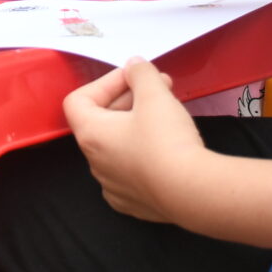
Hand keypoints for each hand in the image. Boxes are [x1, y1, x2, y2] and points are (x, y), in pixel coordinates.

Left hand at [64, 59, 204, 222]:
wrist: (192, 193)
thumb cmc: (166, 141)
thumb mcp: (154, 95)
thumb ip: (141, 73)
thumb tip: (134, 67)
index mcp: (91, 135)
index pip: (79, 100)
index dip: (104, 83)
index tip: (132, 78)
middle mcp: (96, 163)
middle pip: (102, 121)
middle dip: (130, 99)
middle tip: (160, 87)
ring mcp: (114, 187)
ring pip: (119, 146)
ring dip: (138, 125)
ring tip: (169, 113)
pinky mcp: (135, 204)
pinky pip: (133, 171)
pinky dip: (145, 154)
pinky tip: (167, 147)